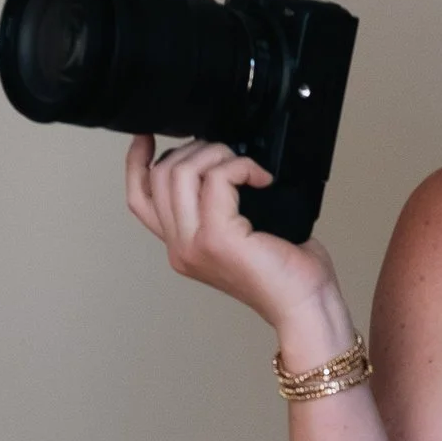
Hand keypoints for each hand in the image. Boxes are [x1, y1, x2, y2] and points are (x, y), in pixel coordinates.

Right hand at [125, 135, 338, 337]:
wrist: (306, 304)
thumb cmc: (288, 274)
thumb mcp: (242, 233)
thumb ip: (219, 205)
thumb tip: (222, 162)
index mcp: (183, 246)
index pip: (140, 198)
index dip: (135, 162)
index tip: (147, 136)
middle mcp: (181, 247)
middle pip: (160, 175)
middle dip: (194, 150)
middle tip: (229, 156)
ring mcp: (195, 244)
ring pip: (180, 172)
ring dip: (216, 155)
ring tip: (246, 167)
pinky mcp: (217, 238)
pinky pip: (216, 178)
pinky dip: (241, 166)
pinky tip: (262, 178)